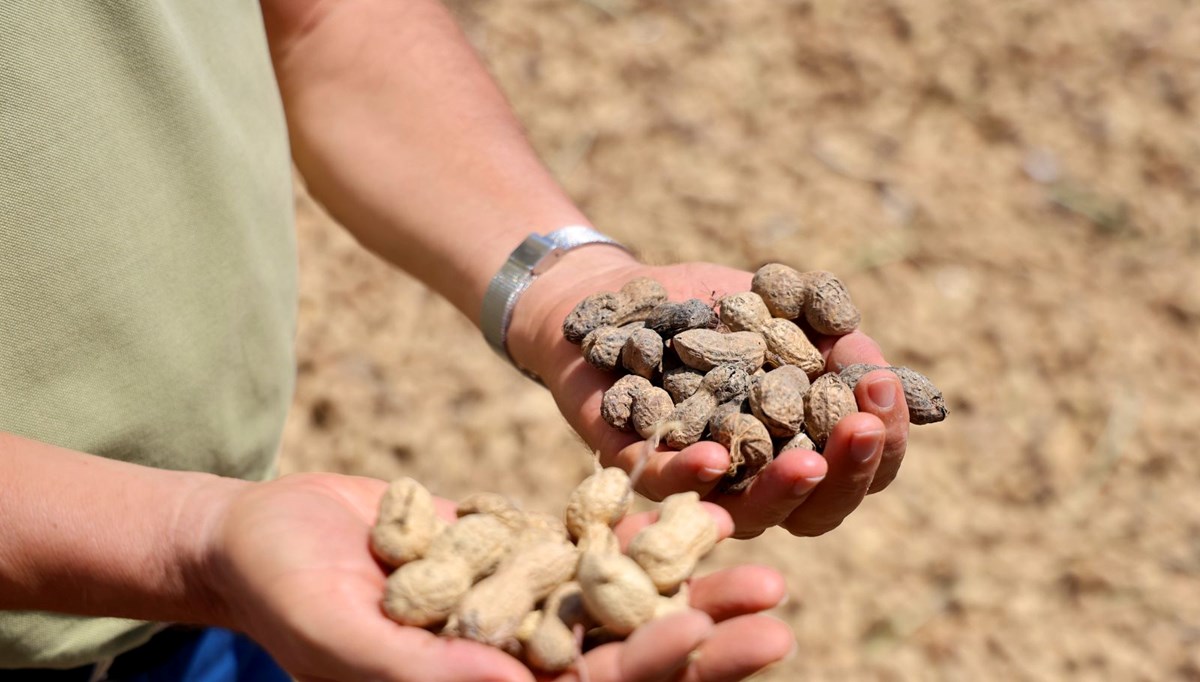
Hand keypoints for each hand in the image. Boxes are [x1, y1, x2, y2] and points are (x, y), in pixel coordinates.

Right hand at [200, 473, 791, 680]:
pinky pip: (595, 531)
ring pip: (629, 590)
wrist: (263, 535)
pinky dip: (642, 509)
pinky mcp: (527, 548)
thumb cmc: (286, 593)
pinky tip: (696, 480)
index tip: (739, 637)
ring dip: (694, 569)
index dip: (670, 667)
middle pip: (636, 650)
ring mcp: (531, 603)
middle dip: (708, 627)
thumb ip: (427, 670)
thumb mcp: (344, 634)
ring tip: (759, 536)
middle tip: (777, 596)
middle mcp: (525, 661)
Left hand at [508, 248, 910, 538]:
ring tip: (810, 464)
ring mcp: (699, 480)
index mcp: (803, 444)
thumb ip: (830, 332)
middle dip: (849, 472)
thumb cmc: (710, 307)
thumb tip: (872, 365)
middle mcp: (757, 476)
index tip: (884, 387)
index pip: (861, 466)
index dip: (885, 439)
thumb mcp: (781, 304)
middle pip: (818, 508)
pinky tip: (716, 457)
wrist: (617, 297)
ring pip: (749, 512)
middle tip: (863, 429)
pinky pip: (666, 484)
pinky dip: (691, 474)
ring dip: (783, 491)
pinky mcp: (636, 466)